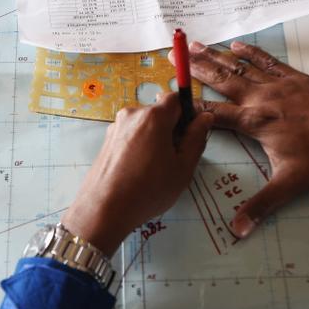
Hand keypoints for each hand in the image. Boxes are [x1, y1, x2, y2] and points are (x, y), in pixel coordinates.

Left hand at [62, 94, 213, 254]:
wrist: (103, 210)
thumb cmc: (148, 190)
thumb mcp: (183, 167)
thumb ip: (197, 138)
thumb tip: (204, 117)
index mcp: (153, 116)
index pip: (177, 98)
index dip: (189, 112)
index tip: (192, 133)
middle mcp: (132, 115)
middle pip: (159, 113)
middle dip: (172, 129)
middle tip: (176, 158)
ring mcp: (115, 127)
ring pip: (144, 126)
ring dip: (155, 140)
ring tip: (155, 169)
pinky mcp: (106, 141)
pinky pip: (131, 136)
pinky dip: (139, 147)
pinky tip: (139, 172)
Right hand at [171, 41, 308, 237]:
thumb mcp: (290, 183)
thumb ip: (261, 205)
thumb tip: (238, 230)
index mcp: (254, 122)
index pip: (213, 114)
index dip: (190, 108)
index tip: (171, 102)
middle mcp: (261, 98)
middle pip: (221, 81)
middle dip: (195, 69)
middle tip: (174, 57)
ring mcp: (277, 85)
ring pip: (239, 67)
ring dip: (215, 56)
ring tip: (195, 46)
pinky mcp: (293, 78)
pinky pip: (266, 61)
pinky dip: (250, 53)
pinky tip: (237, 45)